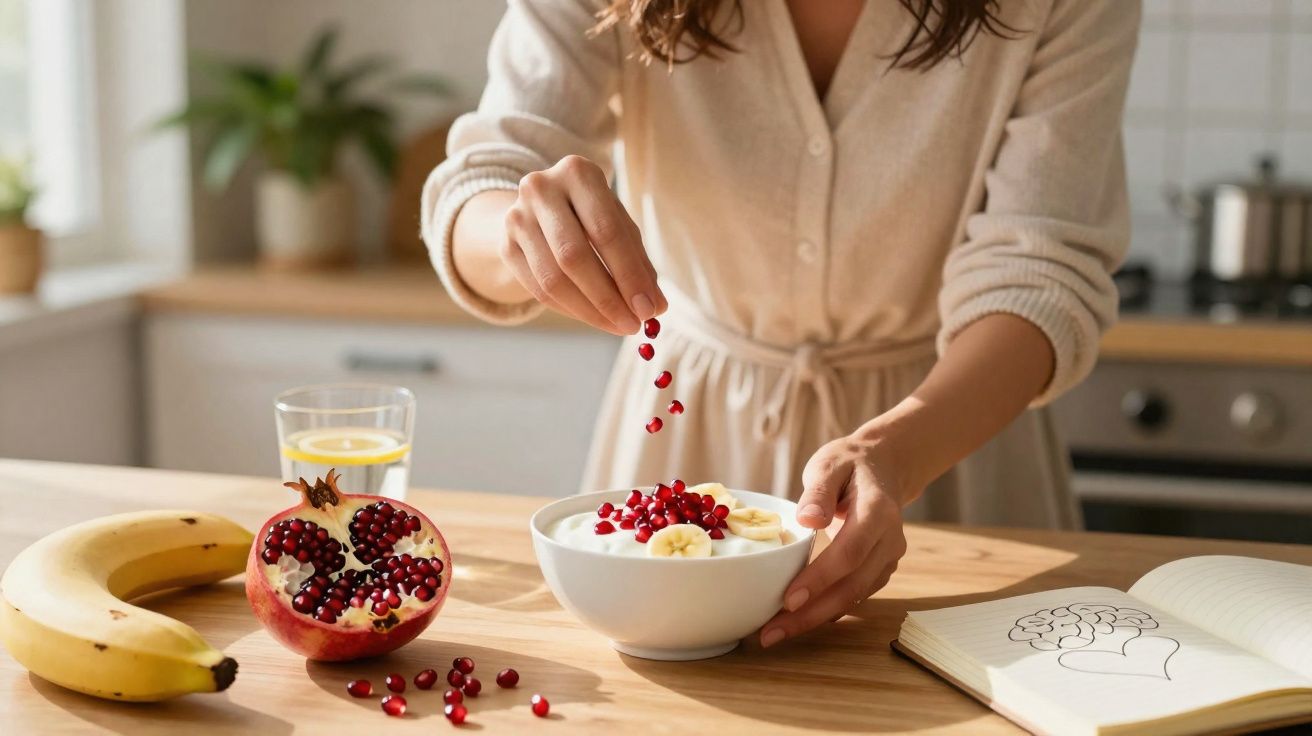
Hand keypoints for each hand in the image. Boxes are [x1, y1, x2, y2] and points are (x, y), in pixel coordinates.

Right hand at [502, 155, 665, 334]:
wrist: (540, 208)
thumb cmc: (591, 216)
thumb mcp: (618, 225)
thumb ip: (638, 262)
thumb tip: (655, 307)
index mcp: (578, 172)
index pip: (606, 231)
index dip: (629, 275)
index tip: (648, 309)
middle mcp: (541, 188)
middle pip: (574, 256)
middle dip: (608, 298)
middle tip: (633, 324)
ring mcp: (517, 217)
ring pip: (553, 279)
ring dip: (589, 310)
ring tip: (617, 325)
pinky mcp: (506, 246)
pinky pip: (538, 290)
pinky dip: (570, 310)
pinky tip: (593, 317)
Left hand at [759, 433, 914, 647]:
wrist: (883, 467)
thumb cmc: (850, 464)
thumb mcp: (831, 464)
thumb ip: (819, 491)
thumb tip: (808, 520)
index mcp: (878, 512)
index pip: (849, 553)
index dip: (820, 579)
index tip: (788, 599)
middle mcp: (890, 541)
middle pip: (852, 587)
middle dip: (811, 614)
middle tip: (771, 633)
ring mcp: (888, 559)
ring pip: (854, 598)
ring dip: (815, 619)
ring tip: (774, 634)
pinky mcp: (879, 570)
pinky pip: (855, 596)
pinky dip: (826, 611)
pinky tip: (796, 622)